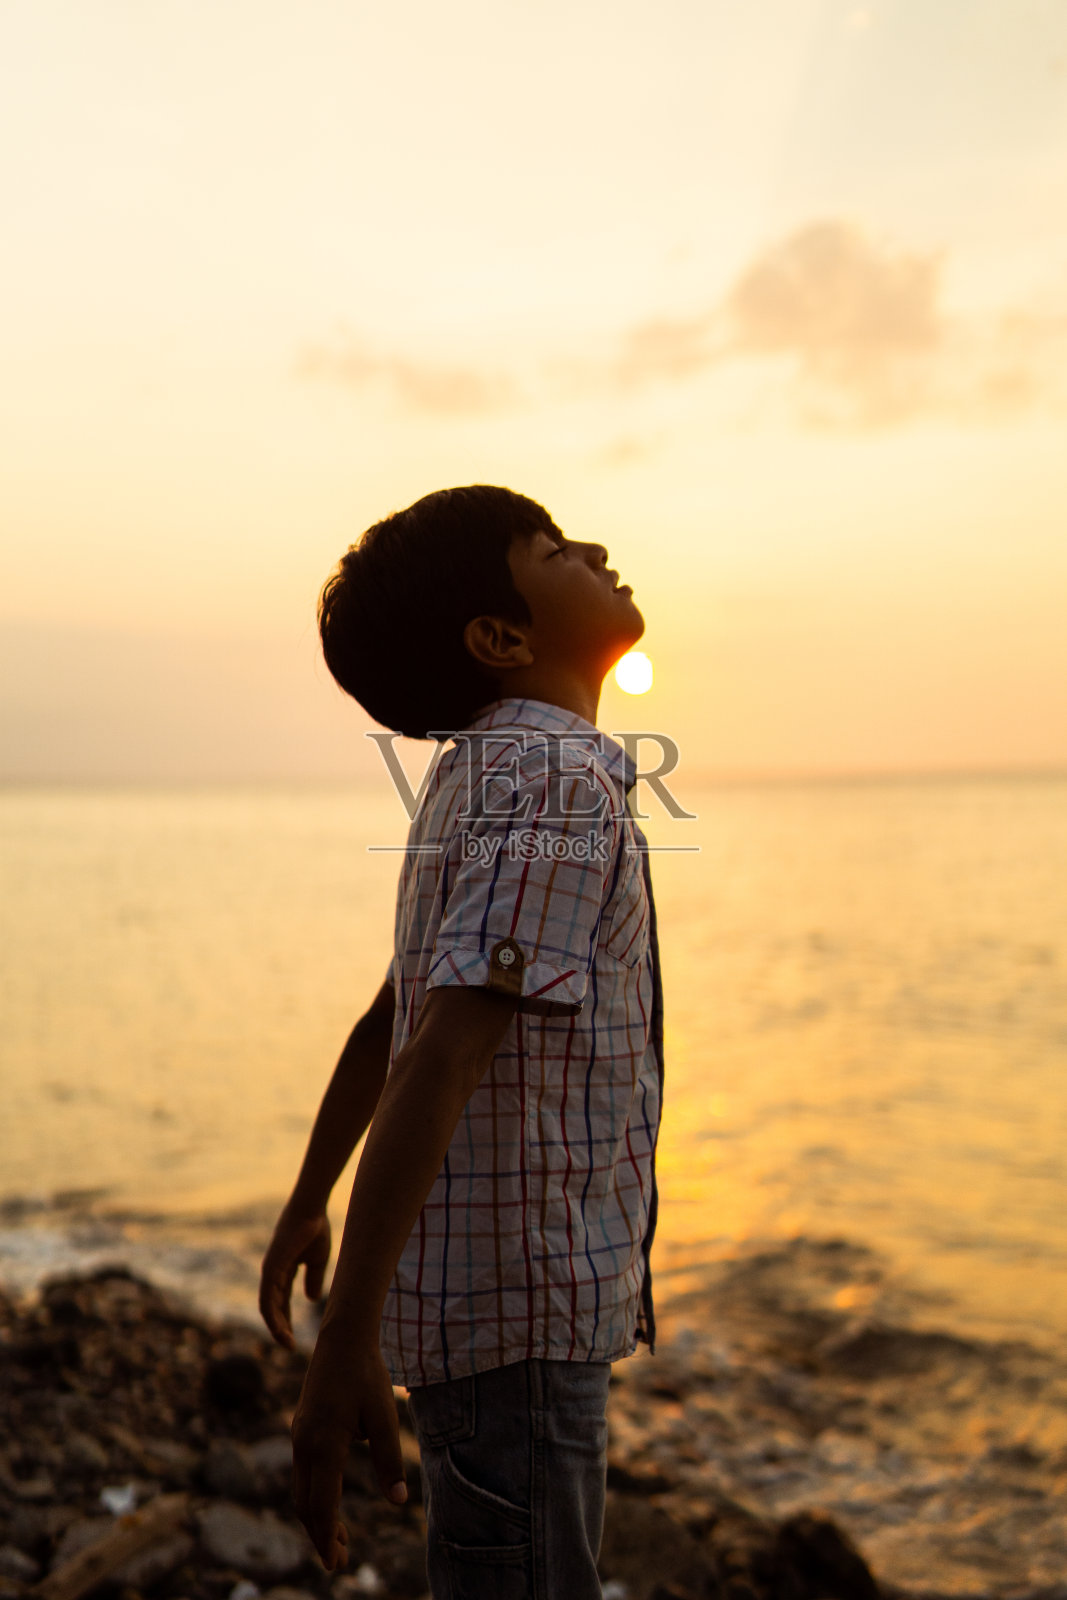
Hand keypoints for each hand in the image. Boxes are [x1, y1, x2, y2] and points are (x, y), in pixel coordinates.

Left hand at [259, 1205, 331, 1350]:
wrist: (312, 1209)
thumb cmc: (315, 1229)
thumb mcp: (317, 1260)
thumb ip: (313, 1279)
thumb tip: (311, 1299)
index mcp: (283, 1271)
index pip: (280, 1302)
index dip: (286, 1321)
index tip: (293, 1340)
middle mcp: (272, 1273)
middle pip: (272, 1307)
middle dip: (280, 1328)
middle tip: (290, 1346)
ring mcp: (269, 1271)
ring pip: (267, 1306)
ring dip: (275, 1326)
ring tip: (286, 1342)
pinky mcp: (270, 1268)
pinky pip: (267, 1298)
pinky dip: (272, 1315)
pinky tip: (280, 1328)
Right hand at [291, 1332, 406, 1569]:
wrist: (343, 1339)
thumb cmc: (367, 1376)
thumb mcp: (384, 1417)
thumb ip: (389, 1460)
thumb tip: (398, 1501)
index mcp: (323, 1444)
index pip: (321, 1504)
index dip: (327, 1537)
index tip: (336, 1564)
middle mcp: (303, 1443)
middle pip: (305, 1504)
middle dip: (320, 1534)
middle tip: (339, 1561)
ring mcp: (299, 1435)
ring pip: (301, 1489)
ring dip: (317, 1517)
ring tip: (338, 1538)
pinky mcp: (302, 1428)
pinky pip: (303, 1472)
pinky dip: (314, 1495)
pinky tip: (332, 1500)